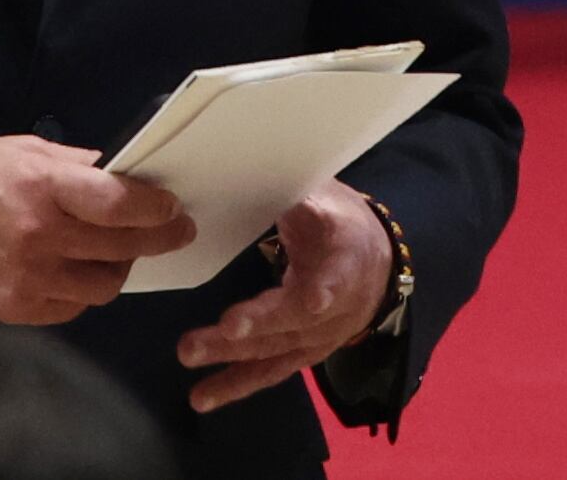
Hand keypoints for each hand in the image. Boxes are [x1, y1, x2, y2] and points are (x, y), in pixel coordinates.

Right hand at [0, 138, 194, 324]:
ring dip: (119, 267)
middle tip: (174, 231)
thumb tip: (119, 175)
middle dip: (156, 239)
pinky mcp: (15, 310)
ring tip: (119, 252)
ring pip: (103, 286)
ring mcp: (28, 279)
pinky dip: (83, 291)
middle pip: (120, 247)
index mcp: (41, 186)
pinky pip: (72, 308)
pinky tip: (79, 272)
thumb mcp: (18, 149)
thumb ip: (72, 164)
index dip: (154, 209)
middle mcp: (39, 236)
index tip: (173, 209)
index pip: (118, 204)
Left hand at [174, 179, 390, 412]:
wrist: (376, 267)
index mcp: (345, 262)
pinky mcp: (299, 354)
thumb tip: (251, 169)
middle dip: (256, 326)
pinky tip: (201, 398)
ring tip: (189, 354)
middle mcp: (333, 309)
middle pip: (293, 321)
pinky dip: (235, 386)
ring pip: (274, 350)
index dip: (323, 290)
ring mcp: (316, 338)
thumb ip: (298, 195)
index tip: (313, 298)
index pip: (334, 278)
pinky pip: (267, 372)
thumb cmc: (342, 225)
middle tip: (220, 330)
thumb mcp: (328, 199)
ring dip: (231, 358)